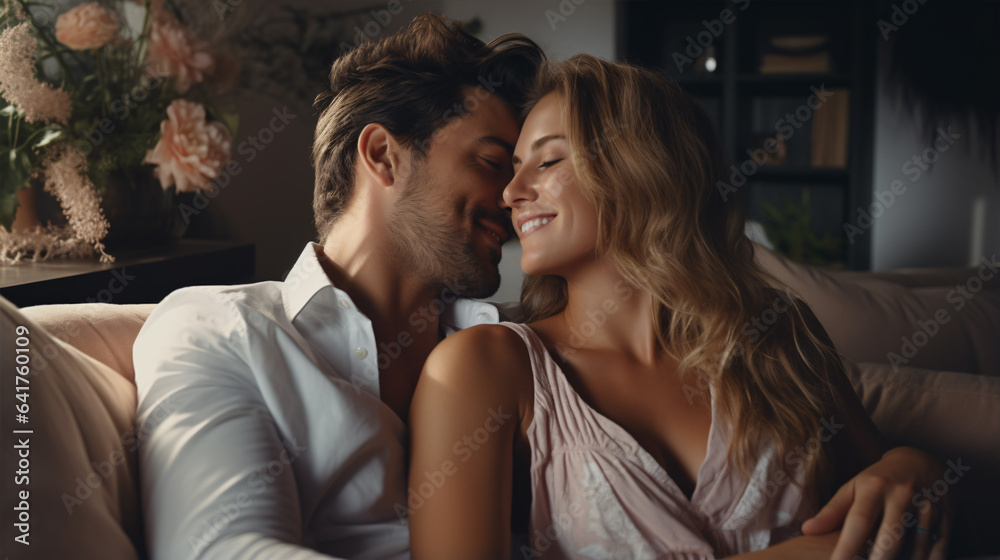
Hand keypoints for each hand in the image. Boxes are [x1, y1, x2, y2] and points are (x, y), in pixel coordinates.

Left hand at [801, 446, 951, 559]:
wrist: (921, 460)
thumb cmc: (879, 479)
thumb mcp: (853, 487)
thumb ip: (831, 511)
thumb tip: (806, 530)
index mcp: (874, 487)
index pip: (859, 521)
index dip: (847, 547)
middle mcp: (902, 494)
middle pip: (891, 537)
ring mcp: (928, 504)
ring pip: (917, 546)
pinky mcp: (949, 516)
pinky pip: (939, 548)